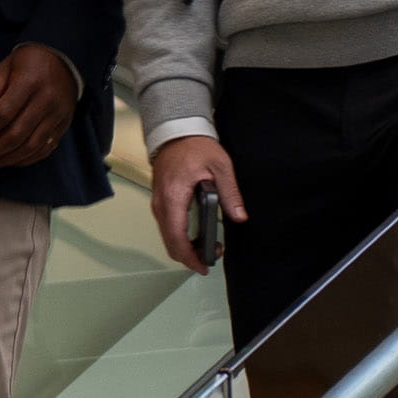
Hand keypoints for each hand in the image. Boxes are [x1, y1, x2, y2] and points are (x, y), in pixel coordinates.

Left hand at [0, 44, 81, 170]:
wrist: (66, 62)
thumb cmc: (29, 63)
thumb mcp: (5, 68)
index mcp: (30, 82)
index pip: (2, 115)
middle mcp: (47, 101)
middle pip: (15, 135)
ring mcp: (58, 116)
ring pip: (29, 147)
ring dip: (3, 160)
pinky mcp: (63, 126)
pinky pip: (43, 150)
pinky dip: (23, 160)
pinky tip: (5, 161)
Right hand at [148, 135, 242, 275]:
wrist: (176, 131)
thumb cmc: (193, 145)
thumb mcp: (220, 166)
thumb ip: (229, 193)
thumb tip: (239, 215)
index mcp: (174, 198)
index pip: (177, 238)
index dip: (190, 257)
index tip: (203, 265)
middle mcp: (161, 204)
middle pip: (170, 243)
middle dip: (189, 256)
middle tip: (210, 259)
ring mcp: (158, 203)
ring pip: (167, 237)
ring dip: (184, 248)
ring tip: (207, 248)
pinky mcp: (160, 202)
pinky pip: (167, 227)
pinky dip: (179, 237)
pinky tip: (195, 237)